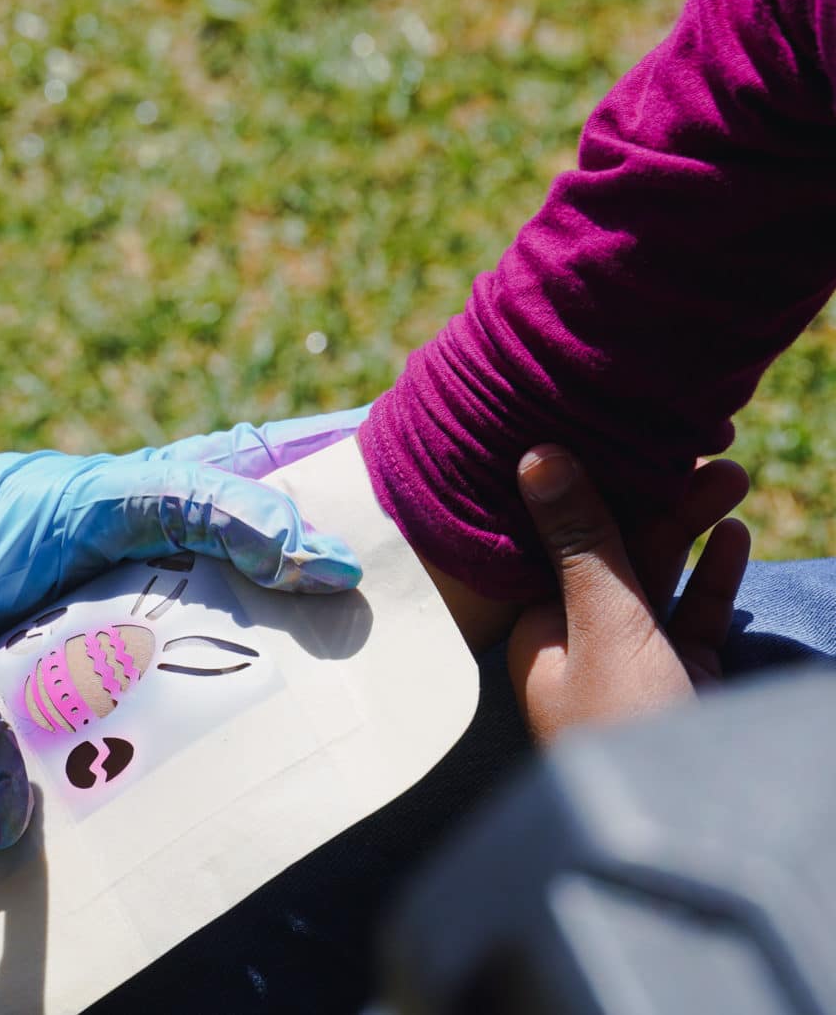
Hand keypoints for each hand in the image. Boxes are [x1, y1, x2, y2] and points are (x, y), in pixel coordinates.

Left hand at [0, 410, 368, 849]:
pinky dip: (214, 569)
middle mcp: (78, 512)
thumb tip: (8, 822)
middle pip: (210, 492)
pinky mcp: (68, 575)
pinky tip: (254, 604)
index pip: (174, 494)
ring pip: (192, 525)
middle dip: (292, 508)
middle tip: (380, 533)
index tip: (319, 558)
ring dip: (261, 536)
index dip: (252, 518)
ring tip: (348, 555)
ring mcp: (77, 540)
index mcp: (52, 506)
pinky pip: (160, 563)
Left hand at [508, 445, 750, 741]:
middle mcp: (575, 642)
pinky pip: (692, 618)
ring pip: (658, 580)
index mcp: (536, 627)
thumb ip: (580, 541)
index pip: (561, 538)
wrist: (685, 834)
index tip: (630, 438)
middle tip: (713, 455)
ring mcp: (630, 664)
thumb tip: (536, 454)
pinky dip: (713, 579)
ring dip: (693, 531)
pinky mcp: (680, 685)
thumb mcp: (603, 622)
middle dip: (662, 504)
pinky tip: (735, 538)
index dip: (596, 486)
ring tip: (733, 478)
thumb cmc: (626, 726)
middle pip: (615, 553)